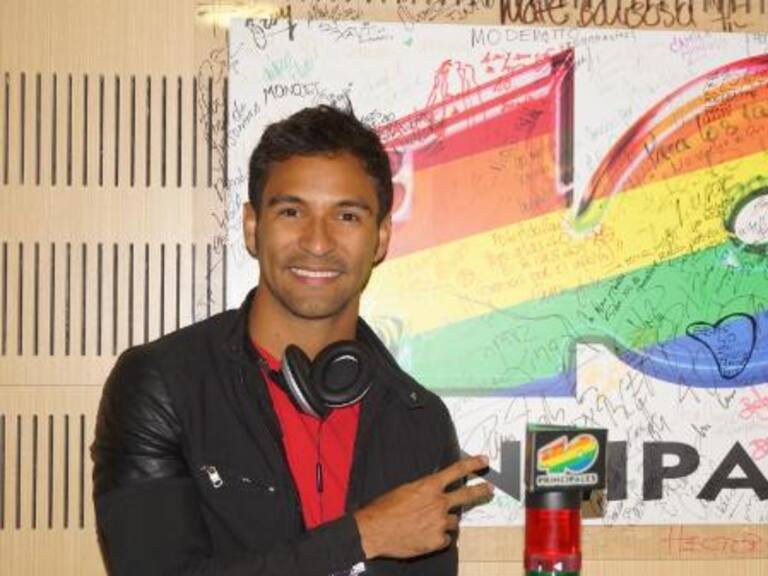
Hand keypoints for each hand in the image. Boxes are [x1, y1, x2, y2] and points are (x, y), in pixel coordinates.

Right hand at [353, 455, 493, 559]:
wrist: (374, 531)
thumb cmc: (384, 509)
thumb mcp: (404, 491)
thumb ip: (424, 491)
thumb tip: (433, 493)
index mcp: (429, 486)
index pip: (456, 471)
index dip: (472, 464)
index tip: (483, 461)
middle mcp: (438, 503)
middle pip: (467, 495)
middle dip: (480, 491)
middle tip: (489, 489)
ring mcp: (440, 523)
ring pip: (453, 521)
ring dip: (445, 521)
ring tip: (426, 523)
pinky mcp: (438, 540)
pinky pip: (445, 538)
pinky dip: (438, 537)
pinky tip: (424, 536)